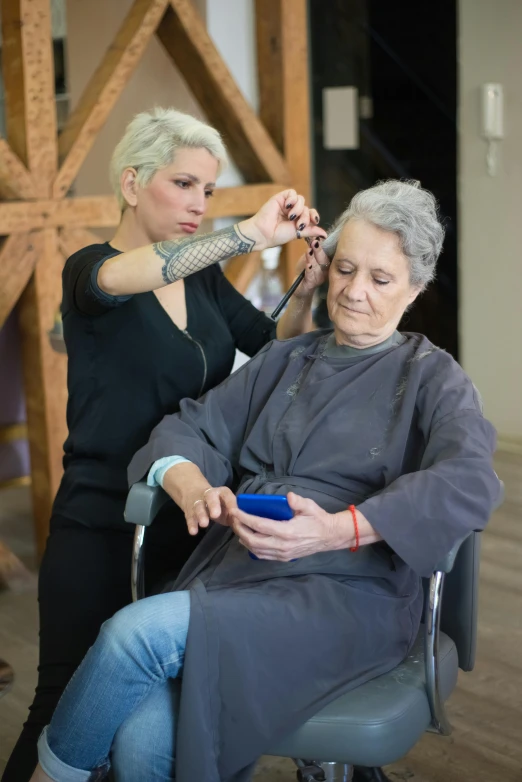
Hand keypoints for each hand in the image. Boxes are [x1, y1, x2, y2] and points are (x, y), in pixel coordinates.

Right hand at [182, 486, 237, 535]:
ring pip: (198, 506)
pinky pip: (190, 517)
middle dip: (213, 505)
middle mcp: (209, 495)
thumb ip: (233, 515)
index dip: (230, 503)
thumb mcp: (227, 507)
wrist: (193, 492)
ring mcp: (198, 502)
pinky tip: (193, 531)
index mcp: (222, 492)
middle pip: (210, 497)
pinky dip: (191, 524)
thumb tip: (240, 526)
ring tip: (204, 524)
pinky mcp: (189, 511)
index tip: (233, 512)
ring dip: (201, 515)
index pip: (227, 495)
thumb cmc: (217, 503)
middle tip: (215, 515)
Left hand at [230, 492, 345, 560]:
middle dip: (240, 529)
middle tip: (233, 519)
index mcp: (288, 531)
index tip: (235, 511)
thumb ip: (298, 502)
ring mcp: (283, 553)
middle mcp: (283, 545)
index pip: (260, 525)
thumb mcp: (310, 506)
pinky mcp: (284, 558)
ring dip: (244, 539)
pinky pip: (263, 555)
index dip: (245, 518)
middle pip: (253, 540)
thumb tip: (289, 496)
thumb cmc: (318, 519)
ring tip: (238, 528)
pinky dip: (252, 548)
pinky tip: (248, 539)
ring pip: (256, 550)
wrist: (329, 537)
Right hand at [238, 190, 325, 251]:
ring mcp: (287, 205)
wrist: (264, 233)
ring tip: (291, 216)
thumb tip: (325, 235)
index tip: (315, 220)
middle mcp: (293, 212)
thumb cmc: (278, 235)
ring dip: (299, 209)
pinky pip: (292, 193)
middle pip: (307, 208)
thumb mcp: (298, 233)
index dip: (314, 215)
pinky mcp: (281, 198)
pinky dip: (292, 199)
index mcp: (297, 220)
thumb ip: (311, 231)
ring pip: (301, 200)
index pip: (311, 213)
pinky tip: (287, 206)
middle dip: (306, 216)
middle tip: (299, 224)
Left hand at [293, 238, 330, 298]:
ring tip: (309, 251)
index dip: (325, 246)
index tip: (319, 237)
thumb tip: (317, 236)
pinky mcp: (311, 283)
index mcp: (327, 263)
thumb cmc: (305, 269)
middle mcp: (325, 270)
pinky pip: (310, 275)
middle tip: (315, 242)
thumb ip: (313, 248)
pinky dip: (309, 269)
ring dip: (312, 258)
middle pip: (324, 260)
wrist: (299, 286)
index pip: (328, 253)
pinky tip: (308, 264)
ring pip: (317, 267)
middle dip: (319, 250)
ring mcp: (319, 277)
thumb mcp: (310, 257)